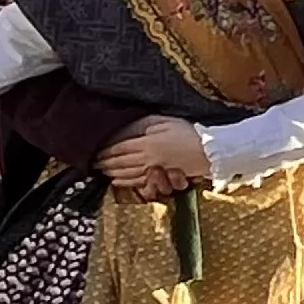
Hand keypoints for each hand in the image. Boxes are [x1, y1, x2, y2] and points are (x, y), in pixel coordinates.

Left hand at [96, 120, 213, 199]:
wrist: (210, 150)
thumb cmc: (189, 132)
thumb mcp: (164, 121)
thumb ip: (142, 124)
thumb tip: (124, 129)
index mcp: (146, 143)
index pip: (118, 148)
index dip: (105, 150)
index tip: (95, 150)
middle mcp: (146, 159)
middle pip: (119, 162)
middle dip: (105, 163)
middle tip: (93, 163)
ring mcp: (153, 170)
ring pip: (126, 173)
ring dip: (112, 172)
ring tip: (101, 171)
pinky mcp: (161, 177)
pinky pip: (138, 181)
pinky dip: (125, 182)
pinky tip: (117, 181)